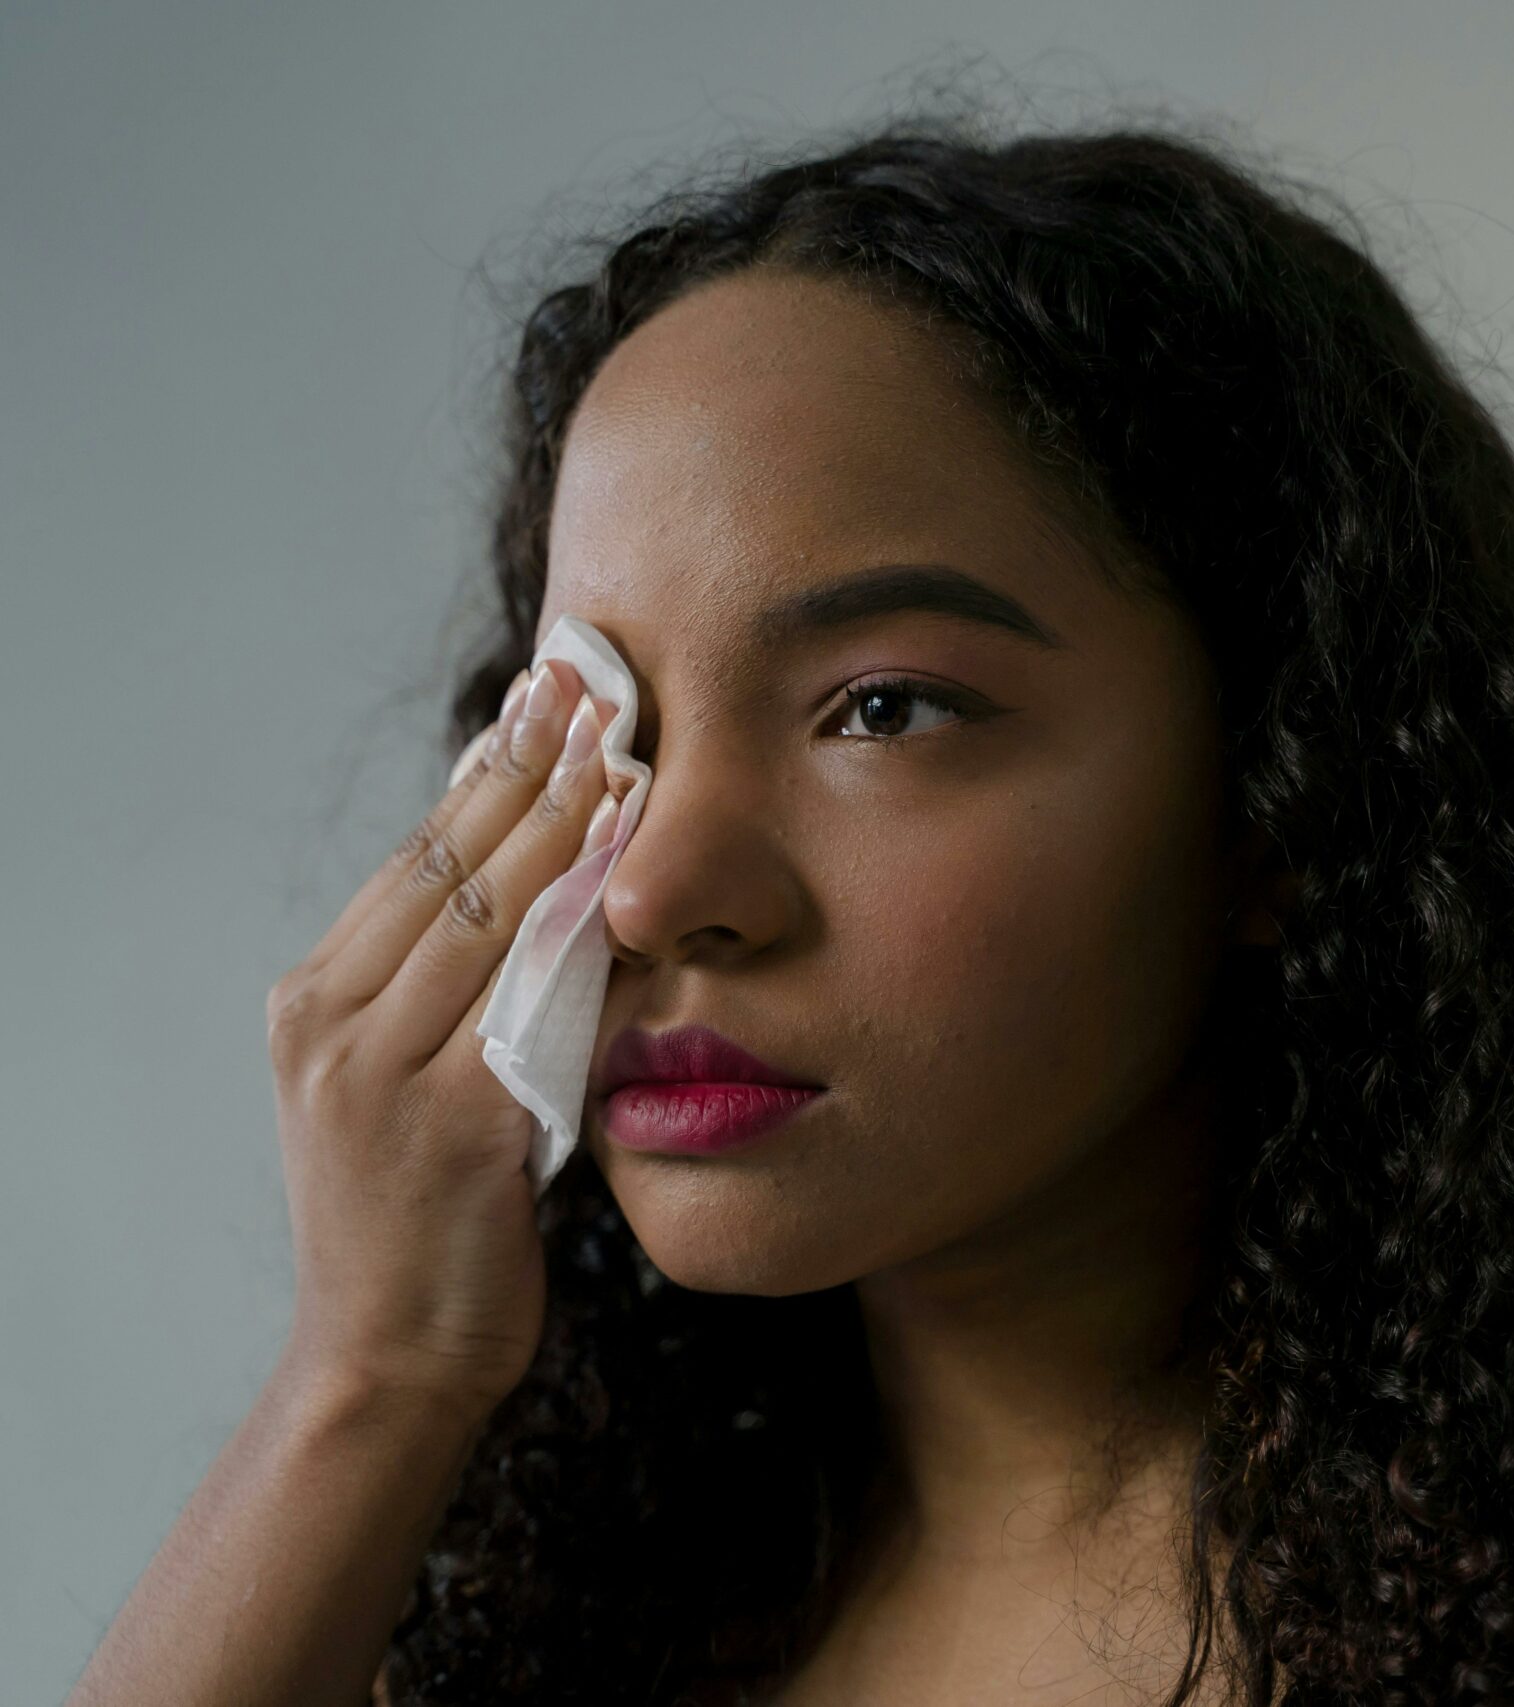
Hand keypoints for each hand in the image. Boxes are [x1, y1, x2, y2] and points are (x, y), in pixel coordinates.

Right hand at [264, 658, 621, 1415]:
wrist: (385, 1364)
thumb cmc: (418, 1227)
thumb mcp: (404, 1088)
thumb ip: (446, 998)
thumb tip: (525, 887)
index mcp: (315, 1004)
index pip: (417, 859)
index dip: (486, 770)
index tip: (545, 696)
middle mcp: (334, 1025)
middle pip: (451, 865)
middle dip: (529, 766)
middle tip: (597, 684)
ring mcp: (385, 1076)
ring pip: (492, 919)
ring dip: (564, 826)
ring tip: (623, 746)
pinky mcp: (456, 1128)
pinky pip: (535, 1008)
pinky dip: (586, 936)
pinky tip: (636, 880)